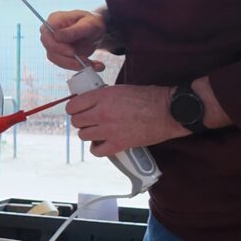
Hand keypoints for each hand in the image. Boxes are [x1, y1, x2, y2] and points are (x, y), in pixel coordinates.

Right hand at [39, 9, 108, 71]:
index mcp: (55, 20)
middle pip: (51, 50)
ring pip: (57, 60)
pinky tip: (92, 65)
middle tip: (87, 62)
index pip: (47, 35)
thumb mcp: (89, 24)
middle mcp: (50, 32)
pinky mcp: (58, 54)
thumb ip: (74, 30)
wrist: (95, 31)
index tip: (73, 53)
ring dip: (75, 65)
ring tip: (92, 63)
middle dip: (69, 59)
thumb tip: (57, 36)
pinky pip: (64, 64)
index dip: (57, 46)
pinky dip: (78, 66)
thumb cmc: (91, 23)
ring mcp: (52, 44)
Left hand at [67, 83, 184, 157]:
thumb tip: (91, 101)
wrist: (167, 112)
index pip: (73, 106)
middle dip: (81, 121)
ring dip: (89, 133)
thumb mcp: (121, 89)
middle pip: (76, 122)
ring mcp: (109, 130)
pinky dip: (97, 148)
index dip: (74, 108)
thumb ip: (103, 96)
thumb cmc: (149, 98)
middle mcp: (102, 113)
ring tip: (97, 130)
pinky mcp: (118, 144)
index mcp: (102, 96)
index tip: (78, 110)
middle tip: (89, 120)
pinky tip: (102, 143)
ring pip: (83, 135)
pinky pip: (97, 151)